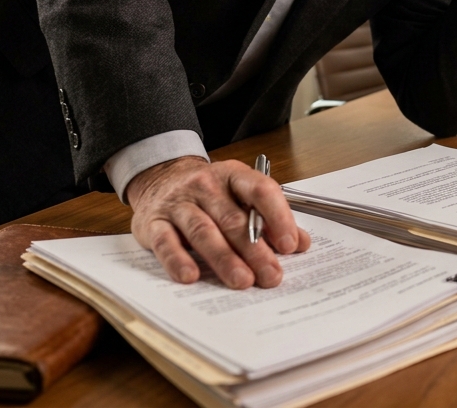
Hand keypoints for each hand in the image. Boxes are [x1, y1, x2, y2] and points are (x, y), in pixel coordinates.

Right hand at [126, 156, 310, 286]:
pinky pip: (166, 242)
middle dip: (255, 250)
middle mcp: (205, 186)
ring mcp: (179, 203)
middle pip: (233, 219)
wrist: (159, 178)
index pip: (260, 190)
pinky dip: (178, 260)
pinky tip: (191, 276)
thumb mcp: (240, 195)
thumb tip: (302, 243)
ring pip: (203, 231)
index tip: (290, 244)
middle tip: (272, 276)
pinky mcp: (154, 223)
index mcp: (233, 176)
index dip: (278, 217)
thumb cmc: (209, 193)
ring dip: (224, 258)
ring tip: (242, 281)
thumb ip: (270, 218)